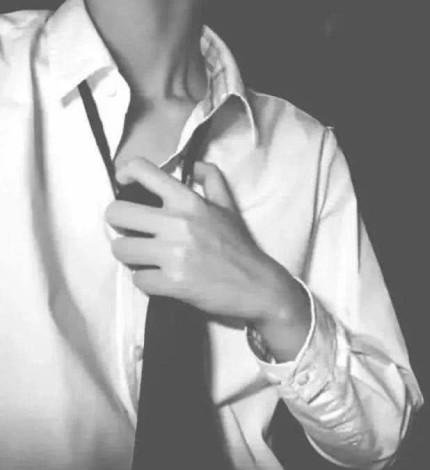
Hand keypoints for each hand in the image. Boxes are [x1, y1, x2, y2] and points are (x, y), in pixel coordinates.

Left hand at [105, 158, 310, 359]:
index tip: (124, 185)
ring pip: (121, 249)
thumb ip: (212, 180)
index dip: (125, 173)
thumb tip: (196, 166)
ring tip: (144, 258)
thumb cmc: (239, 246)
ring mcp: (174, 254)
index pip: (144, 171)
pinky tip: (159, 279)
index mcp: (189, 201)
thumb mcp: (228, 207)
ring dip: (129, 255)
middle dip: (119, 224)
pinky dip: (146, 280)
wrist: (256, 286)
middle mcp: (178, 223)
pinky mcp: (173, 282)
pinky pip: (138, 279)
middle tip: (132, 232)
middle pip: (117, 213)